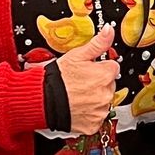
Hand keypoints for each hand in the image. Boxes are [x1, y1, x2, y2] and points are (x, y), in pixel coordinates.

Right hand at [58, 24, 119, 139]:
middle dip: (98, 83)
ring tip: (77, 95)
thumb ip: (98, 43)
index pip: (112, 67)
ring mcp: (100, 111)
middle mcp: (106, 94)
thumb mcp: (77, 55)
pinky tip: (77, 107)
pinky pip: (96, 118)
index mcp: (105, 75)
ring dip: (94, 99)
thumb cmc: (58, 79)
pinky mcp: (93, 124)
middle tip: (81, 83)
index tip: (90, 70)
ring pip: (103, 102)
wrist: (42, 100)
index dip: (100, 67)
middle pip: (109, 85)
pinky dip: (89, 114)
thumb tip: (109, 30)